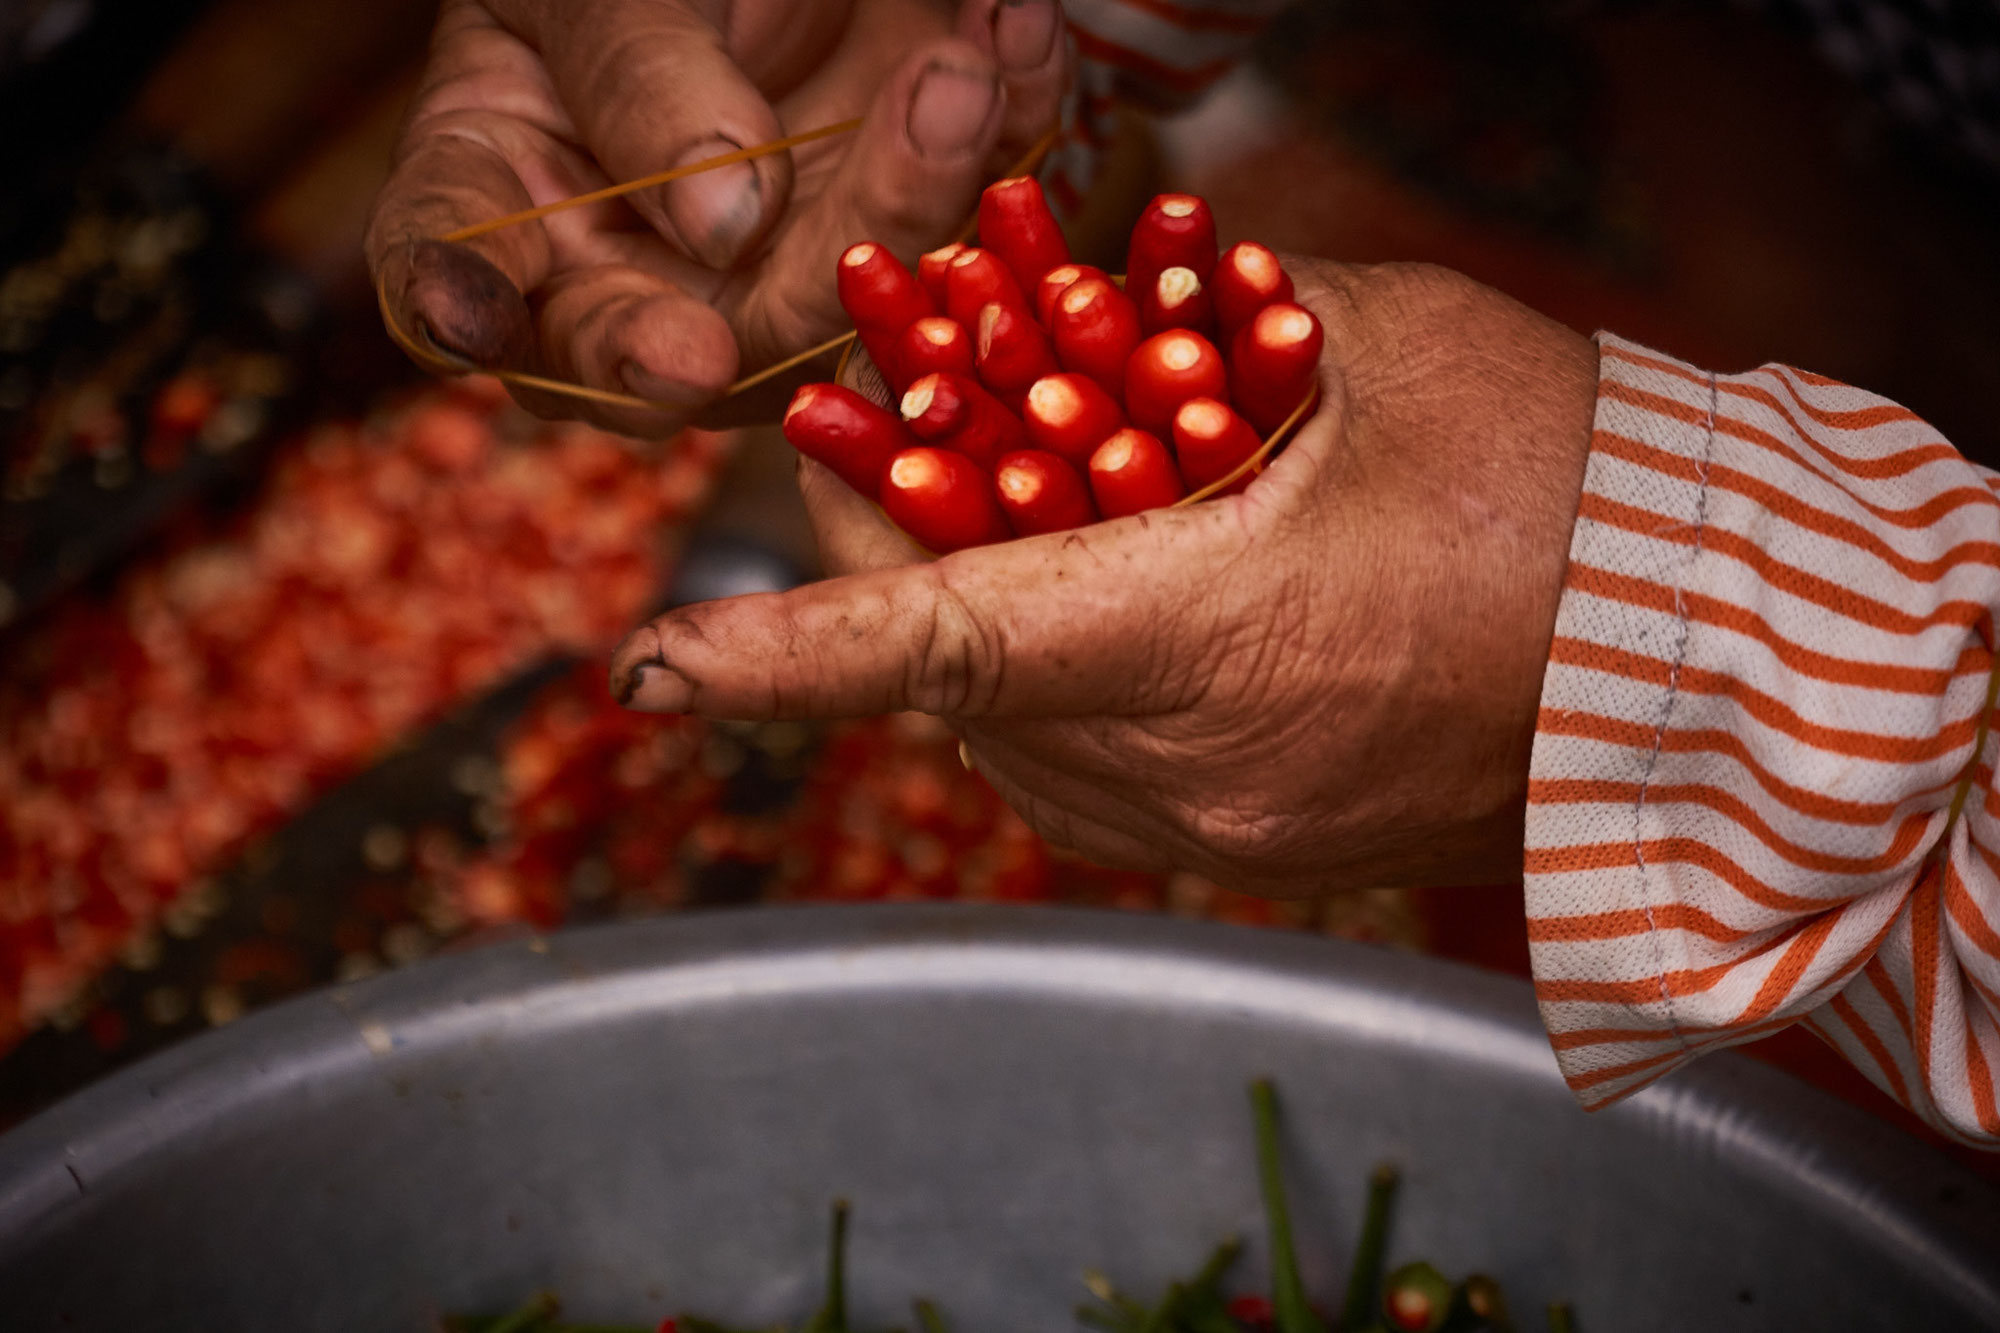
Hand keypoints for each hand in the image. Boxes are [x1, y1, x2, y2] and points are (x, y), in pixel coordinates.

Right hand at [366, 0, 1067, 436]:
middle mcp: (635, 264)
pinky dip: (1008, 126)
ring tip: (960, 72)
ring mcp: (774, 266)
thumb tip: (726, 221)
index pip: (452, 263)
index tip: (472, 316)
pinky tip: (1015, 33)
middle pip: (684, 342)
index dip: (453, 304)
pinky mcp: (900, 233)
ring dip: (916, 197)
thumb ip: (635, 75)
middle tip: (817, 227)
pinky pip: (963, 220)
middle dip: (782, 294)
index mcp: (506, 186)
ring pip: (844, 302)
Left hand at [608, 260, 1599, 894]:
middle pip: (947, 679)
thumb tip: (1081, 303)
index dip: (785, 657)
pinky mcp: (1248, 857)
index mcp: (1214, 637)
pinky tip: (1095, 598)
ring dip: (967, 625)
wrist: (1705, 666)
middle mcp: (1192, 773)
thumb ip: (1194, 325)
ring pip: (1003, 737)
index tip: (651, 673)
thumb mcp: (1372, 349)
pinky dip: (1054, 685)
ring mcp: (1219, 836)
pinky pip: (1087, 773)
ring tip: (997, 505)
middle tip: (884, 436)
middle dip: (885, 559)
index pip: (945, 646)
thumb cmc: (1566, 483)